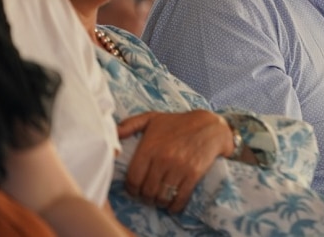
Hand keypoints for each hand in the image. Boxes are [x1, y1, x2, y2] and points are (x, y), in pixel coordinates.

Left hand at [117, 110, 232, 212]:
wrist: (210, 126)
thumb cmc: (178, 123)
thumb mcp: (152, 118)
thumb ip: (130, 124)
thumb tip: (113, 134)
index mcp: (150, 147)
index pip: (133, 179)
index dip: (131, 188)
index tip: (134, 189)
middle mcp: (163, 159)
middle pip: (147, 191)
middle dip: (145, 196)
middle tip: (148, 195)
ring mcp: (179, 167)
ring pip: (161, 196)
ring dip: (159, 202)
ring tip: (159, 199)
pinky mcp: (193, 174)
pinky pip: (179, 198)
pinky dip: (174, 206)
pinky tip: (172, 205)